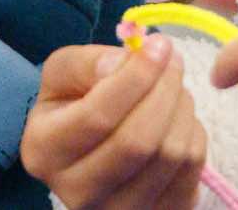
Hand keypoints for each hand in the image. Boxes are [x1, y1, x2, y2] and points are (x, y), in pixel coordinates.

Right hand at [22, 35, 204, 208]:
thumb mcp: (62, 75)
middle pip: (138, 141)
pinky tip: (178, 117)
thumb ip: (86, 62)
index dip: (135, 78)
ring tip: (173, 86)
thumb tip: (124, 62)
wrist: (86, 154)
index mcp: (44, 151)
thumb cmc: (73, 105)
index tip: (158, 46)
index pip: (98, 116)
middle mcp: (77, 192)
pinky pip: (191, 172)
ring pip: (170, 155)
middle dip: (164, 90)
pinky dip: (193, 134)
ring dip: (182, 109)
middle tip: (174, 59)